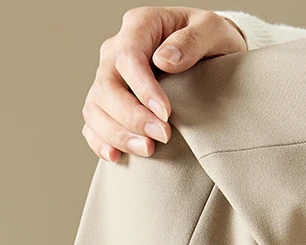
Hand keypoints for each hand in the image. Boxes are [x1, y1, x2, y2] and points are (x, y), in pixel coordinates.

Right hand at [82, 8, 247, 161]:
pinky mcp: (109, 103)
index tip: (166, 113)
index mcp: (139, 26)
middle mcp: (116, 51)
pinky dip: (100, 142)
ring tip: (147, 150)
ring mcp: (109, 78)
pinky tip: (117, 156)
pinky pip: (93, 124)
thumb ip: (192, 40)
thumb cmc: (211, 42)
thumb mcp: (213, 30)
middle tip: (162, 136)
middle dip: (132, 117)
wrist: (210, 57)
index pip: (128, 58)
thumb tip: (164, 60)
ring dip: (117, 134)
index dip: (144, 89)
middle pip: (106, 86)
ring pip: (95, 108)